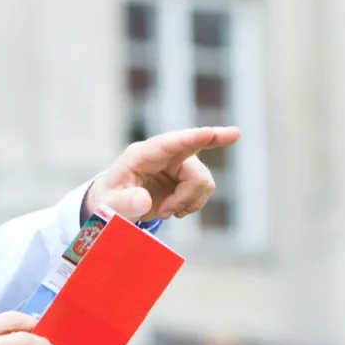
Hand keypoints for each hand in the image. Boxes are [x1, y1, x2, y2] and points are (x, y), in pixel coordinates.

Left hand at [84, 126, 240, 222]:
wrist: (114, 206)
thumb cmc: (109, 202)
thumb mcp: (109, 206)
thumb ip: (124, 204)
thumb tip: (144, 201)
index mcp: (141, 156)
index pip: (169, 144)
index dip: (191, 138)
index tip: (212, 132)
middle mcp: (162, 155)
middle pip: (195, 144)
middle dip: (216, 138)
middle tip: (236, 133)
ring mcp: (176, 165)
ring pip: (201, 180)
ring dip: (187, 201)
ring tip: (165, 212)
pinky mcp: (185, 178)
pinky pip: (203, 190)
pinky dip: (191, 205)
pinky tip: (174, 210)